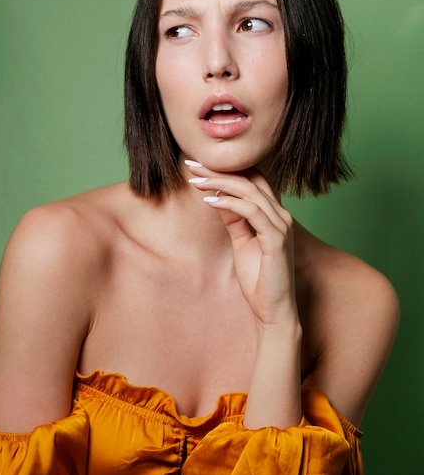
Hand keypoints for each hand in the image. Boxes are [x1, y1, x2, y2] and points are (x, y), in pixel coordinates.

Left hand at [186, 161, 298, 329]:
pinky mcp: (277, 240)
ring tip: (195, 181)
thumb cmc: (259, 279)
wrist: (273, 311)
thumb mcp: (241, 242)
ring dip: (220, 183)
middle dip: (219, 170)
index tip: (199, 166)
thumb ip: (233, 219)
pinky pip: (252, 212)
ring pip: (250, 192)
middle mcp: (281, 216)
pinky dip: (230, 203)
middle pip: (250, 180)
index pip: (252, 181)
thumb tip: (216, 196)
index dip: (227, 170)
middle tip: (192, 164)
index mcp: (274, 215)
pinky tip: (210, 200)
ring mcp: (281, 226)